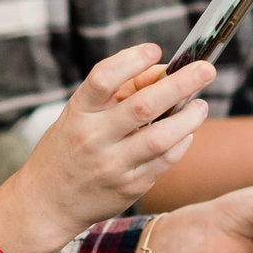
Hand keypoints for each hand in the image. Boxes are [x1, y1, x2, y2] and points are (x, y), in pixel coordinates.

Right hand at [0, 44, 213, 252]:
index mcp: (77, 113)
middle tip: (205, 69)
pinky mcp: (129, 187)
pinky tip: (187, 132)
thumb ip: (118, 92)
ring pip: (162, 137)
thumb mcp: (79, 115)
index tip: (155, 50)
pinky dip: (182, 142)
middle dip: (180, 84)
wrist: (46, 202)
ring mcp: (112, 165)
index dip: (132, 60)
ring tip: (201, 104)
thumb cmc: (68, 149)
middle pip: (143, 105)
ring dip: (189, 117)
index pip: (103, 79)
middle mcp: (93, 138)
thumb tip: (163, 71)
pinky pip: (165, 160)